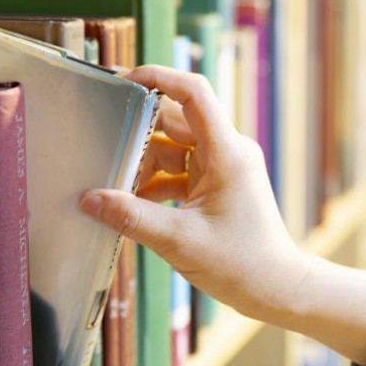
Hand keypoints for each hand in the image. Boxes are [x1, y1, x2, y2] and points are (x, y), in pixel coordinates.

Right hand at [79, 65, 308, 321]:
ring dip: (144, 163)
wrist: (276, 288)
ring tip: (111, 183)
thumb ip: (130, 216)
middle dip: (138, 131)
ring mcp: (224, 167)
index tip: (123, 79)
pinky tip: (129, 203)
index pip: (193, 93)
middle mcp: (228, 151)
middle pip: (176, 119)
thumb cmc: (241, 264)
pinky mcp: (217, 185)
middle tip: (101, 142)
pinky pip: (180, 170)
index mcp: (227, 152)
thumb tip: (88, 200)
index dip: (158, 77)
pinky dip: (155, 182)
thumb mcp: (178, 241)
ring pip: (174, 148)